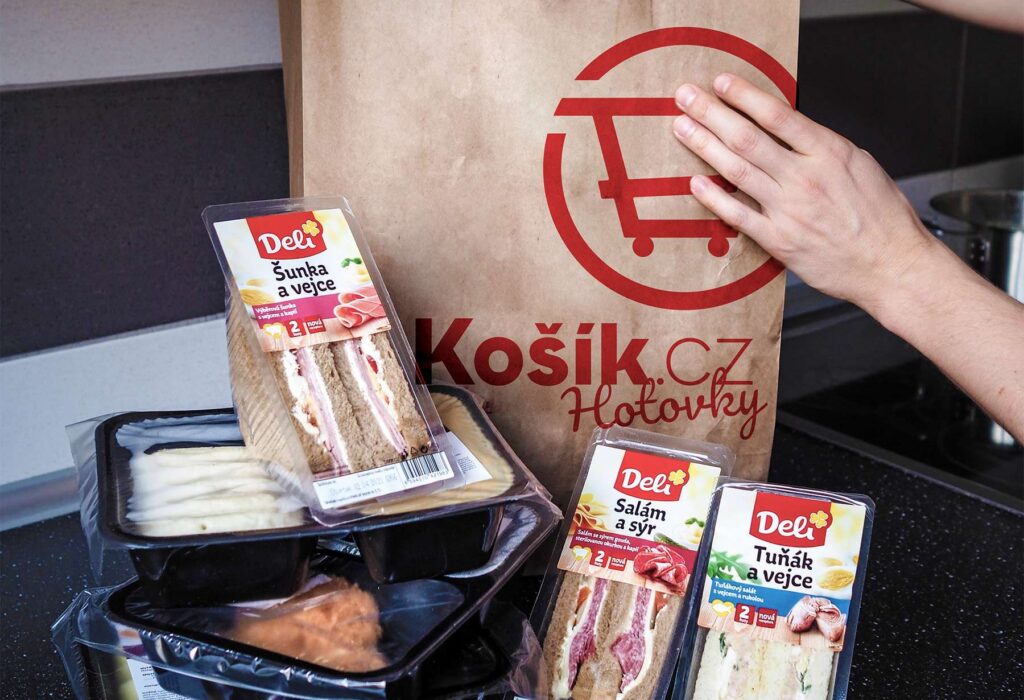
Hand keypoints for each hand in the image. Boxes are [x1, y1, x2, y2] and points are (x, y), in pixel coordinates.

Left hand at [671, 73, 938, 314]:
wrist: (892, 265)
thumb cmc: (882, 217)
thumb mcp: (860, 165)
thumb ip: (820, 147)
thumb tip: (787, 129)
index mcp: (830, 153)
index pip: (778, 116)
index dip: (745, 96)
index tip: (721, 83)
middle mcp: (806, 178)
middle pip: (748, 138)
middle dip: (712, 114)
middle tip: (687, 98)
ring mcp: (789, 210)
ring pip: (737, 170)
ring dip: (705, 146)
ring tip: (683, 129)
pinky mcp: (779, 240)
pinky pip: (738, 215)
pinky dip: (714, 198)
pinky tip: (695, 183)